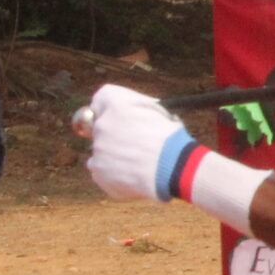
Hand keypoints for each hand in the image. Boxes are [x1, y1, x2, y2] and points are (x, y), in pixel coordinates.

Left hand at [84, 84, 190, 203]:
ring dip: (115, 154)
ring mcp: (98, 148)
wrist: (175, 169)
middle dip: (114, 133)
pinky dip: (113, 173)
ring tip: (139, 163)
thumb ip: (139, 110)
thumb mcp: (161, 114)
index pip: (102, 98)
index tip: (118, 116)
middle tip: (134, 143)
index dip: (110, 108)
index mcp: (117, 103)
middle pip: (101, 126)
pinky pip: (101, 170)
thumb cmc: (173, 141)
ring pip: (102, 149)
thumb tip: (133, 114)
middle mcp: (102, 123)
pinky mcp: (98, 170)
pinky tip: (133, 175)